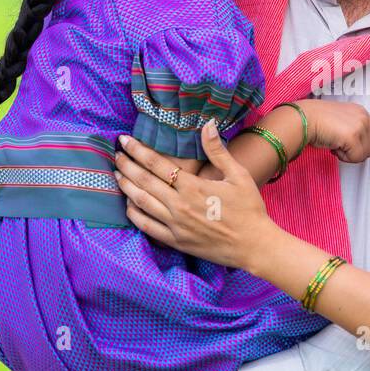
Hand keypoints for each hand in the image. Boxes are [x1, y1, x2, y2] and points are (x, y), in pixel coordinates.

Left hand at [115, 122, 274, 269]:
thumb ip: (218, 151)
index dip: (138, 151)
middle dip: (126, 165)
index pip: (157, 164)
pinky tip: (129, 204)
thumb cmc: (249, 208)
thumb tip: (208, 125)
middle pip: (143, 181)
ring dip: (126, 187)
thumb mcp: (238, 175)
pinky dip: (134, 214)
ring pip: (141, 202)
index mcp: (193, 186)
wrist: (254, 245)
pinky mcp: (175, 241)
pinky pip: (146, 227)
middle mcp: (179, 205)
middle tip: (115, 154)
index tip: (124, 141)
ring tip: (116, 175)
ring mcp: (175, 225)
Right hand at [300, 99, 369, 162]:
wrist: (303, 119)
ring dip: (350, 155)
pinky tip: (333, 148)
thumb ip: (352, 129)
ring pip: (365, 153)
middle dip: (361, 152)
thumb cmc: (314, 120)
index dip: (367, 145)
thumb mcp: (339, 121)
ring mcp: (360, 126)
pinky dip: (344, 157)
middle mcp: (363, 116)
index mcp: (360, 111)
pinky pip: (356, 157)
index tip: (354, 148)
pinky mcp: (353, 137)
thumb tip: (357, 146)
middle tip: (345, 150)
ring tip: (336, 147)